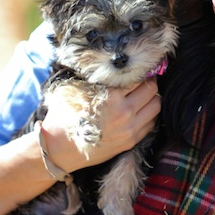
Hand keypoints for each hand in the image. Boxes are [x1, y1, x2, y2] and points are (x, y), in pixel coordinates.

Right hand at [41, 78, 161, 171]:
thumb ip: (98, 79)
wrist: (59, 149)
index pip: (138, 78)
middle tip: (145, 79)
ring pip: (156, 106)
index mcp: (111, 96)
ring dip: (153, 98)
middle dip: (150, 82)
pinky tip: (141, 110)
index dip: (141, 71)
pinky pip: (151, 123)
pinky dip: (150, 114)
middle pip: (152, 90)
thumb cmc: (65, 116)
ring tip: (145, 94)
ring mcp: (129, 128)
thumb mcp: (77, 90)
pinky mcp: (130, 141)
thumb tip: (114, 64)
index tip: (141, 69)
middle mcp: (124, 112)